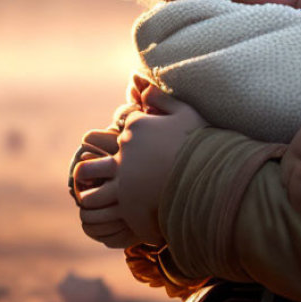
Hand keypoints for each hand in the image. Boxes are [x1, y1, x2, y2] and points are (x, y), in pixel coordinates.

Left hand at [76, 90, 205, 245]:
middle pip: (92, 158)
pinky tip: (111, 213)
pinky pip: (100, 210)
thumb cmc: (202, 143)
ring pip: (88, 185)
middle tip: (97, 172)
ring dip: (90, 190)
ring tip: (98, 196)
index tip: (137, 143)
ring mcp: (123, 179)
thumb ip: (162, 99)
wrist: (213, 177)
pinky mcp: (127, 205)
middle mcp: (124, 152)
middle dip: (90, 165)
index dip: (128, 131)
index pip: (121, 125)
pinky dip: (101, 212)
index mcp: (137, 128)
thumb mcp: (186, 113)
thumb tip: (143, 89)